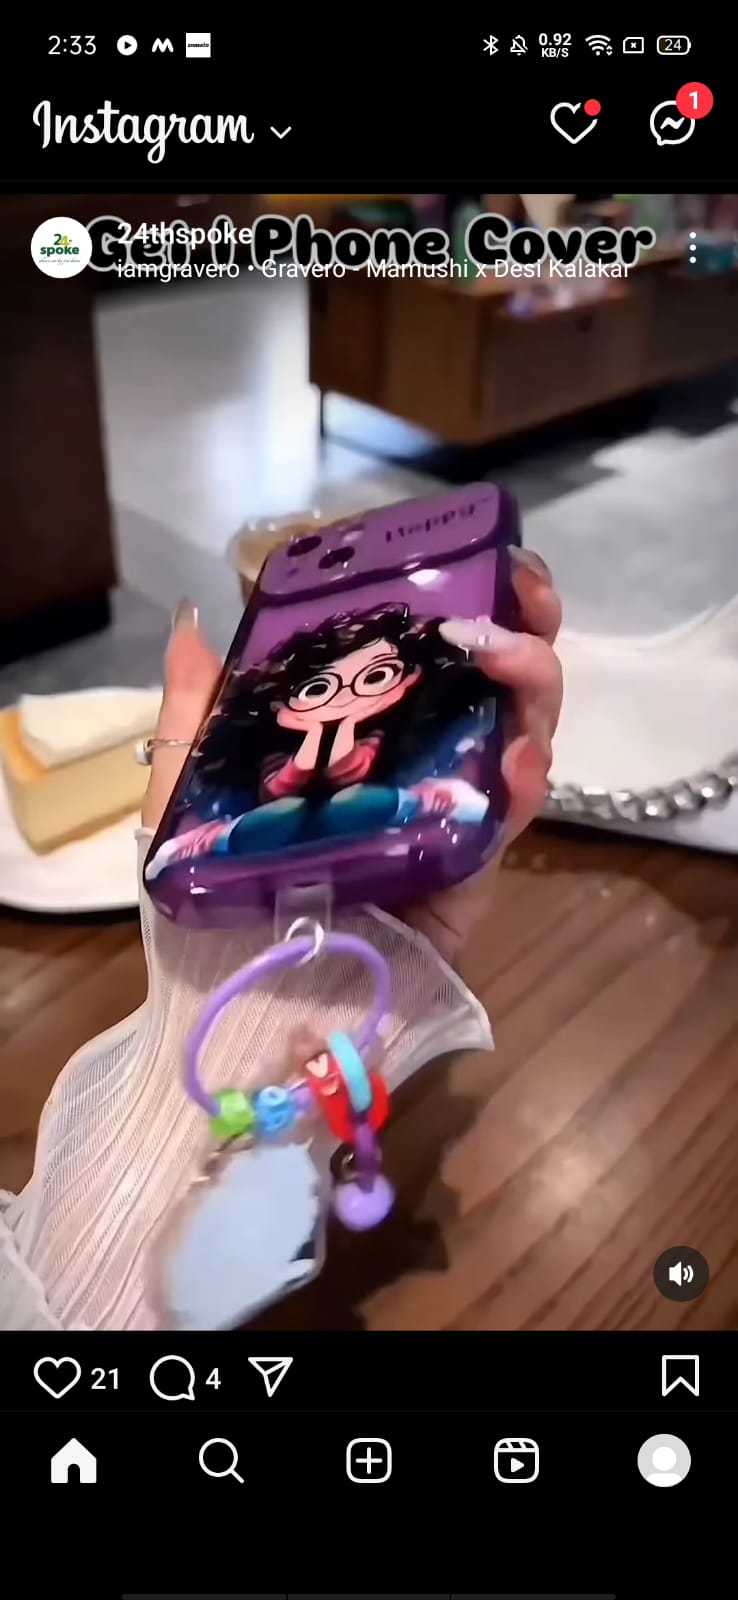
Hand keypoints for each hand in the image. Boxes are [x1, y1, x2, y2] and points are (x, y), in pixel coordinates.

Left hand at [143, 553, 561, 962]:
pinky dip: (520, 779)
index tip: (464, 557)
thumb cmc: (209, 904)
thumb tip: (197, 622)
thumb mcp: (183, 795)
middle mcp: (414, 763)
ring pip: (520, 734)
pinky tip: (511, 756)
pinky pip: (510, 816)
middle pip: (493, 683)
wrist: (240, 1004)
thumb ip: (193, 714)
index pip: (422, 655)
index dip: (455, 602)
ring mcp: (448, 812)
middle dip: (523, 627)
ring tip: (505, 657)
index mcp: (357, 734)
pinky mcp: (469, 869)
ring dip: (530, 685)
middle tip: (525, 591)